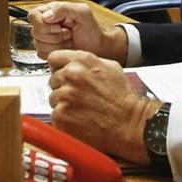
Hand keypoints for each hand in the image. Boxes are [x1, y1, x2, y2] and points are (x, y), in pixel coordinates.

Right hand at [26, 1, 127, 62]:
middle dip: (54, 36)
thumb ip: (63, 8)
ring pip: (38, 44)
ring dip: (56, 44)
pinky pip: (41, 54)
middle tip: (68, 33)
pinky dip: (55, 52)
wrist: (98, 47)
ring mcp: (46, 38)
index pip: (33, 16)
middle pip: (35, 31)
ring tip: (68, 40)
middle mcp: (46, 23)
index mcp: (51, 11)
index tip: (59, 26)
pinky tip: (65, 48)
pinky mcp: (47, 51)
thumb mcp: (82, 12)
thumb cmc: (92, 30)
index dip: (44, 24)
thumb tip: (46, 16)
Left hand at [47, 50, 161, 162]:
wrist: (128, 123)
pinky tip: (79, 119)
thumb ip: (88, 62)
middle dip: (63, 87)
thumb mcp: (111, 67)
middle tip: (79, 97)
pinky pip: (55, 115)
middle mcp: (70, 75)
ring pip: (53, 98)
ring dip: (63, 104)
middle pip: (53, 79)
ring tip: (82, 109)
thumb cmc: (123, 98)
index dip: (59, 68)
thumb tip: (74, 62)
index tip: (62, 75)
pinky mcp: (60, 115)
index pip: (54, 58)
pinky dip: (64, 119)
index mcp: (81, 61)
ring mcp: (64, 96)